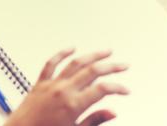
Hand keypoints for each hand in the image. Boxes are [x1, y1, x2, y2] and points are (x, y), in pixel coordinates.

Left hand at [5, 48, 128, 125]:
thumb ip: (94, 121)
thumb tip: (112, 112)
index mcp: (73, 104)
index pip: (102, 90)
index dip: (117, 88)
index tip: (126, 90)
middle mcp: (62, 90)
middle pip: (92, 71)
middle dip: (111, 66)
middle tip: (123, 65)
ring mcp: (51, 84)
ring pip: (75, 63)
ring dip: (92, 55)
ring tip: (105, 52)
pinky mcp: (39, 83)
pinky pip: (51, 63)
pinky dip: (62, 54)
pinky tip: (71, 48)